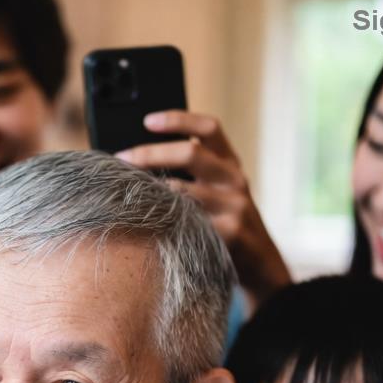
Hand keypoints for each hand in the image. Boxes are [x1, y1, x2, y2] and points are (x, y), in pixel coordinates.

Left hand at [116, 110, 290, 301]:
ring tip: (125, 190)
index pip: (209, 128)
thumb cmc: (228, 220)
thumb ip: (196, 172)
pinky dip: (161, 219)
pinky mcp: (228, 233)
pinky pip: (185, 222)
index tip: (148, 121)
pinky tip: (144, 219)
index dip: (178, 120)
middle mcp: (234, 179)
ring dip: (149, 190)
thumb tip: (143, 158)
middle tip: (121, 158)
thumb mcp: (222, 189)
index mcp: (231, 163)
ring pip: (182, 191)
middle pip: (190, 154)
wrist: (262, 262)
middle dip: (150, 154)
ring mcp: (233, 206)